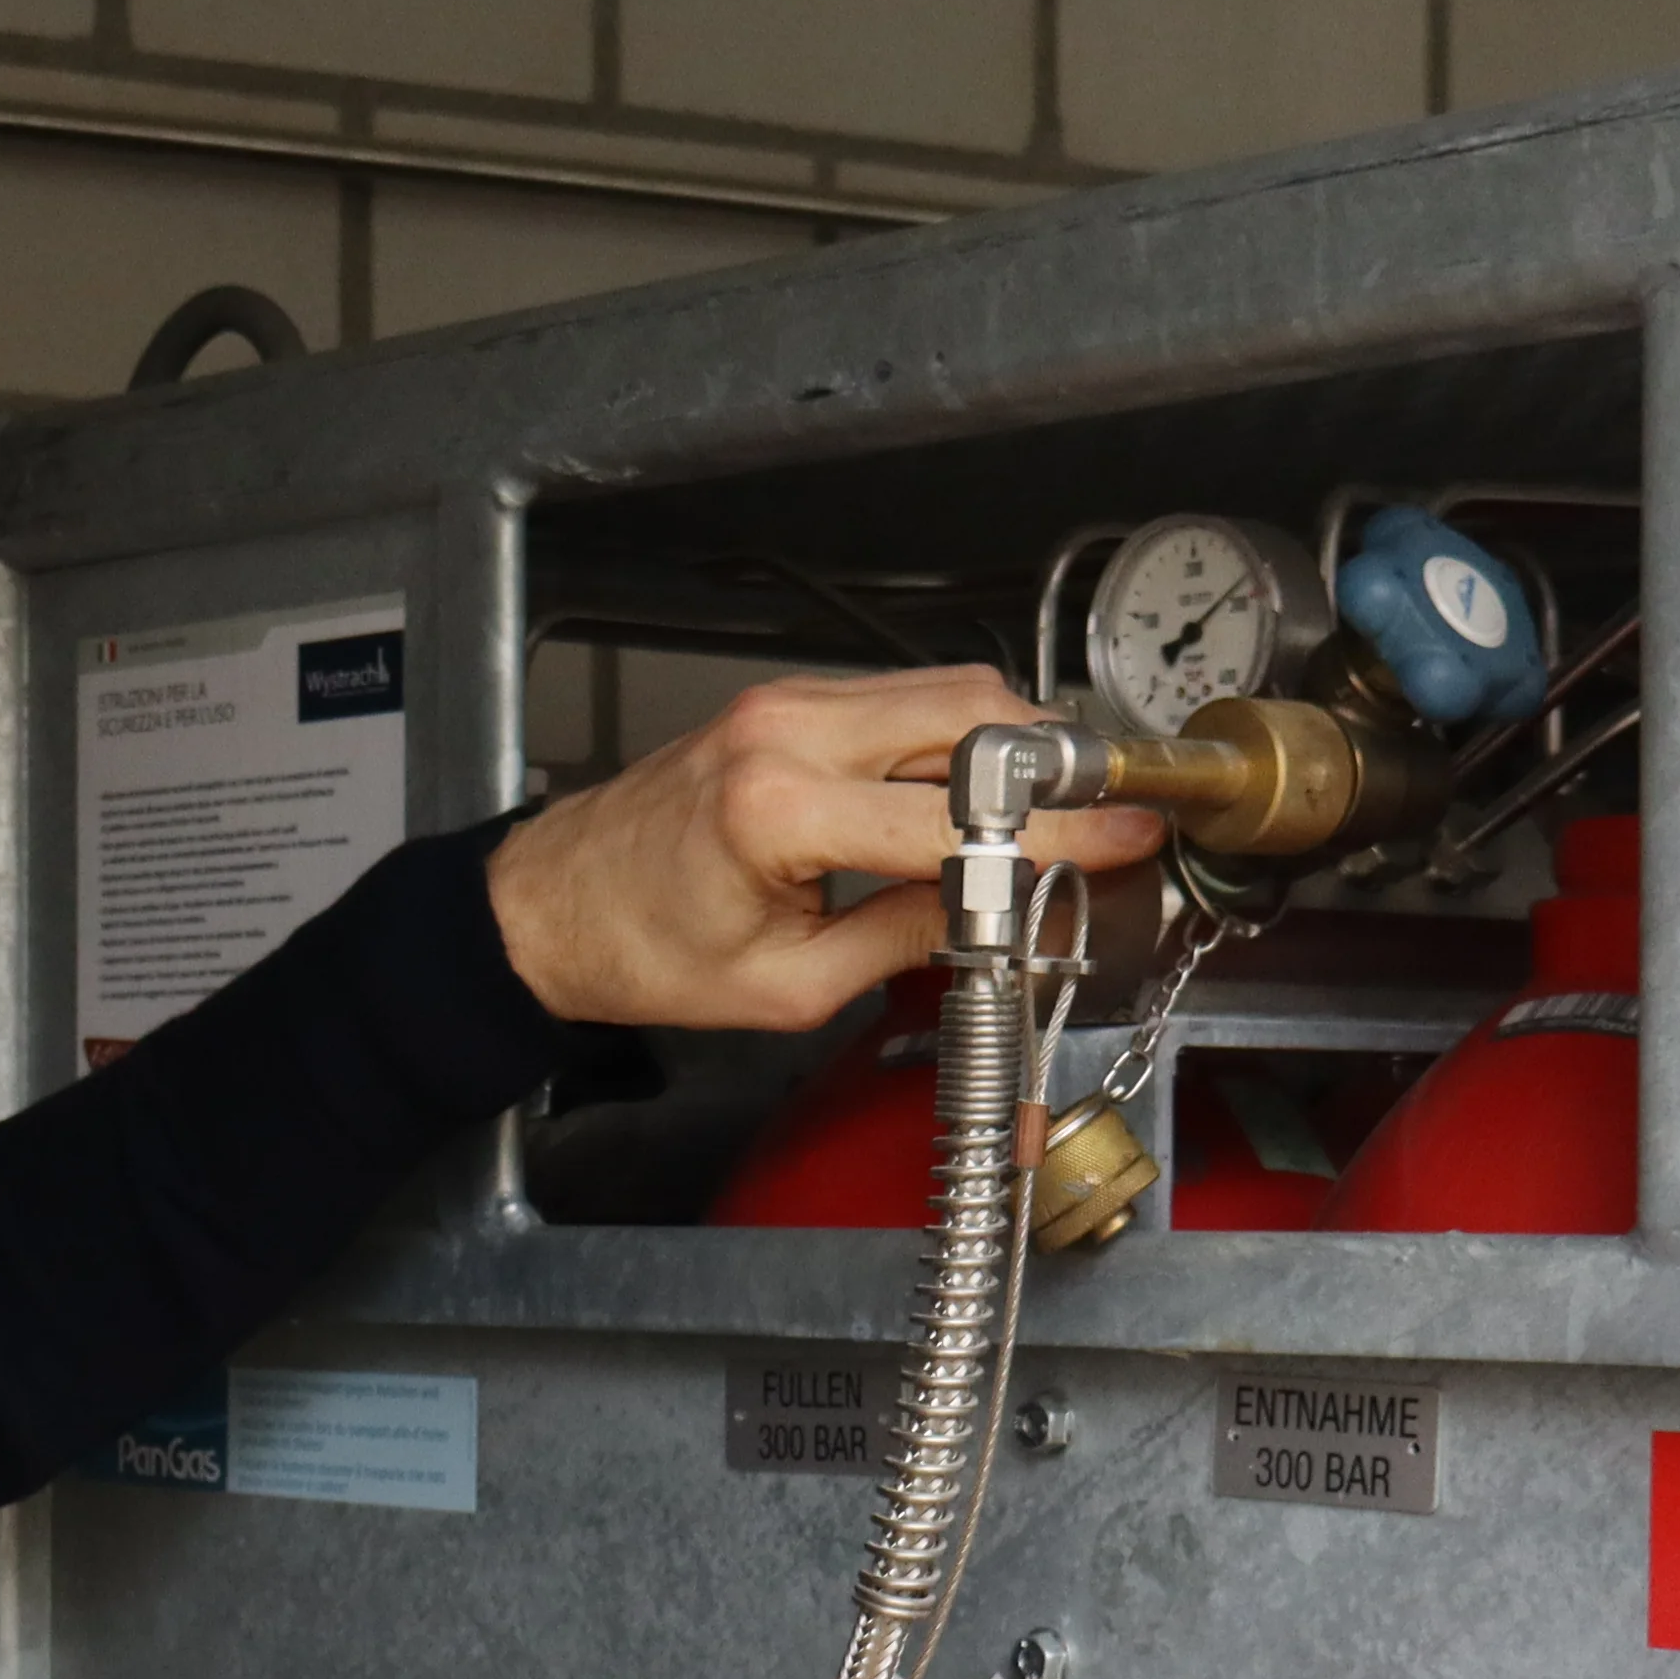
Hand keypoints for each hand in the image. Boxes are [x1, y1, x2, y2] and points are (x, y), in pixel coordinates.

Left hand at [482, 664, 1165, 1029]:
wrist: (551, 903)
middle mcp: (788, 734)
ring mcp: (785, 704)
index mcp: (782, 811)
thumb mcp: (786, 987)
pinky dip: (957, 737)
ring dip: (1011, 742)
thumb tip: (998, 912)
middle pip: (971, 711)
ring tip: (1052, 807)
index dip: (1060, 831)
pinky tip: (978, 791)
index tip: (1128, 834)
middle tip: (1106, 811)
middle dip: (1054, 761)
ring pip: (944, 691)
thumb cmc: (643, 951)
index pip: (958, 816)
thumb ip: (903, 942)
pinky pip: (901, 700)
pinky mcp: (784, 701)